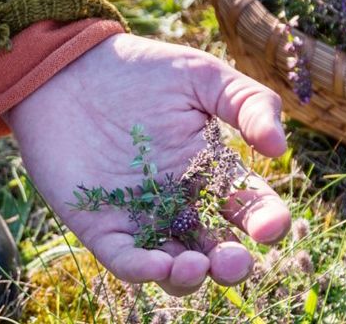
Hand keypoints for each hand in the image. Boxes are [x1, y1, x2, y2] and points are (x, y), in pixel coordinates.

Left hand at [8, 34, 289, 295]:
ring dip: (189, 277)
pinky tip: (157, 264)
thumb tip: (279, 148)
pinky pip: (125, 260)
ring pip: (174, 268)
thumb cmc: (137, 69)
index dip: (268, 223)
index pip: (251, 209)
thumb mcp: (200, 75)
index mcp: (211, 172)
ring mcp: (141, 218)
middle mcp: (182, 204)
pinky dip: (143, 270)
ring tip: (194, 265)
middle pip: (217, 251)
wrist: (67, 68)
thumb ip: (248, 102)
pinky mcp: (100, 225)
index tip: (270, 226)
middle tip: (232, 261)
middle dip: (231, 266)